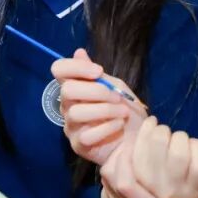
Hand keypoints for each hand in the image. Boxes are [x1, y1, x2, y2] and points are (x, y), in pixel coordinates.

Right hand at [51, 48, 146, 164]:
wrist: (138, 140)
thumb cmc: (126, 112)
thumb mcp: (117, 88)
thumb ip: (98, 74)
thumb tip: (79, 52)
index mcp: (76, 88)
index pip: (59, 70)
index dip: (76, 67)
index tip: (98, 72)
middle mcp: (68, 106)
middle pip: (66, 90)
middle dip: (96, 91)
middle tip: (116, 97)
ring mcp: (71, 127)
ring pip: (76, 113)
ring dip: (105, 110)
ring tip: (123, 113)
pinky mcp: (79, 145)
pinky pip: (87, 135)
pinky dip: (107, 128)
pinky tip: (119, 126)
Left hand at [100, 118, 197, 197]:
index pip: (128, 184)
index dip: (127, 160)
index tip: (143, 137)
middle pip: (116, 180)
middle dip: (121, 155)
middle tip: (135, 136)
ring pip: (110, 180)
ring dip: (116, 158)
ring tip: (129, 142)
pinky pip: (109, 182)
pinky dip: (113, 165)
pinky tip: (125, 152)